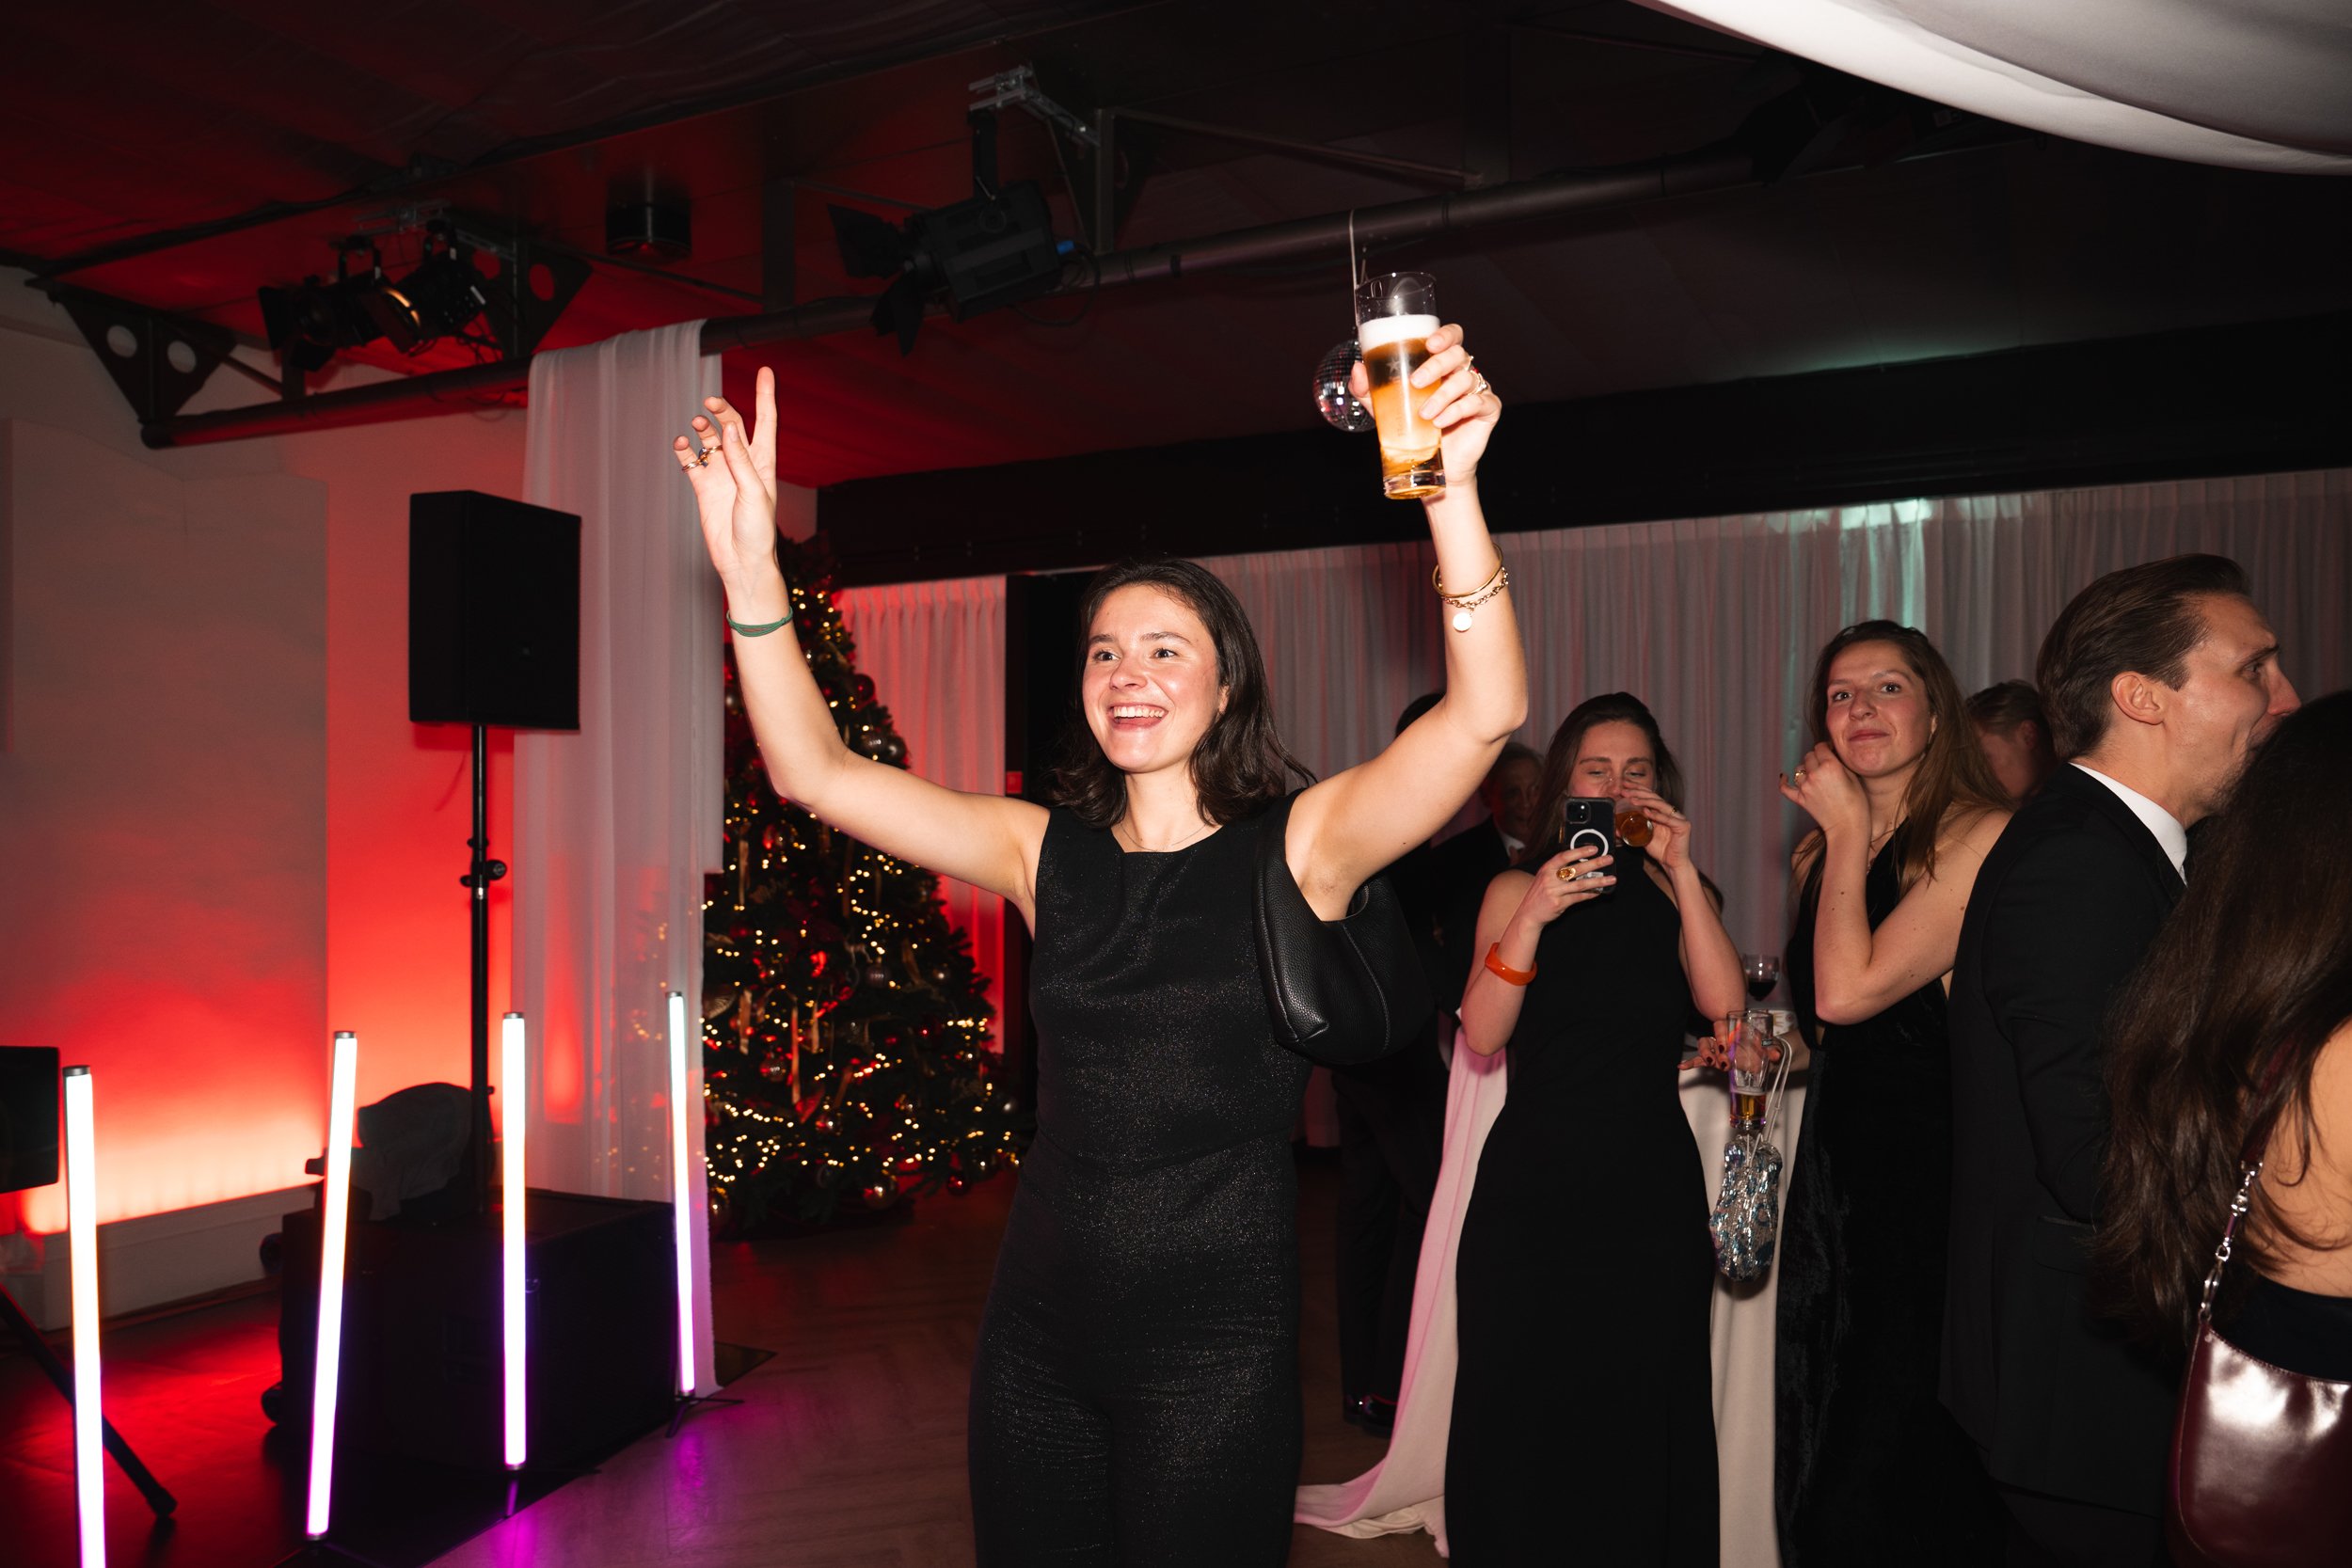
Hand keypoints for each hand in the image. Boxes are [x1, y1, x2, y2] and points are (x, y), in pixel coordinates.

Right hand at [673, 367, 780, 590]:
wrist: (741, 561)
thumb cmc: (758, 531)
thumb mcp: (754, 493)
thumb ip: (741, 460)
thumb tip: (731, 428)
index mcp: (763, 462)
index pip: (766, 421)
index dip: (765, 396)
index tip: (765, 370)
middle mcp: (742, 464)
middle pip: (732, 424)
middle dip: (722, 409)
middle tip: (709, 402)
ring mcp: (722, 474)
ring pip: (710, 440)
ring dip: (703, 428)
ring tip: (697, 425)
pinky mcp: (704, 487)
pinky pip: (691, 461)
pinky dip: (684, 450)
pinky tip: (681, 444)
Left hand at [1348, 322, 1499, 482]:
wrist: (1432, 464)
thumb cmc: (1412, 429)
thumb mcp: (1385, 407)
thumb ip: (1370, 389)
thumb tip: (1358, 368)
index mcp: (1443, 365)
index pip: (1452, 338)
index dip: (1446, 335)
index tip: (1430, 343)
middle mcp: (1462, 373)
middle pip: (1458, 354)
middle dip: (1436, 365)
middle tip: (1415, 382)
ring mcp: (1478, 390)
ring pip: (1466, 378)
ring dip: (1442, 395)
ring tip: (1424, 414)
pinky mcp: (1488, 410)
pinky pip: (1478, 402)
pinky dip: (1457, 410)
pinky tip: (1441, 422)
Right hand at [1517, 845, 1614, 928]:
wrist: (1529, 914)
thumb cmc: (1539, 894)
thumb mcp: (1544, 877)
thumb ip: (1558, 870)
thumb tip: (1582, 863)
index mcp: (1546, 868)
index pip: (1564, 856)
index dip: (1580, 851)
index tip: (1594, 849)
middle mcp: (1549, 879)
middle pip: (1576, 869)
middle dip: (1595, 863)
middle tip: (1609, 860)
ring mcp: (1554, 891)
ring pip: (1581, 884)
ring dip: (1598, 881)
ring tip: (1611, 879)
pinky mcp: (1559, 903)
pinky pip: (1578, 897)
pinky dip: (1590, 894)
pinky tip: (1599, 892)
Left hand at [1619, 786, 1691, 874]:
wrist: (1672, 863)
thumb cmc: (1660, 850)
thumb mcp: (1643, 837)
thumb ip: (1633, 831)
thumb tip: (1617, 829)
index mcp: (1662, 813)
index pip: (1650, 797)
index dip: (1637, 790)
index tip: (1624, 786)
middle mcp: (1671, 813)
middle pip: (1654, 797)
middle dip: (1638, 791)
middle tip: (1625, 789)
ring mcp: (1679, 818)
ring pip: (1661, 805)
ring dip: (1646, 801)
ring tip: (1633, 799)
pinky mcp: (1684, 826)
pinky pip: (1669, 819)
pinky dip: (1658, 815)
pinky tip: (1647, 812)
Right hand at [1679, 1033, 1782, 1073]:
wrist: (1759, 1056)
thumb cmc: (1760, 1050)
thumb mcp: (1767, 1051)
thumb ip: (1771, 1052)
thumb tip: (1776, 1055)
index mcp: (1733, 1033)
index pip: (1723, 1031)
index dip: (1721, 1038)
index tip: (1725, 1048)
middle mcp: (1722, 1039)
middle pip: (1710, 1039)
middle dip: (1712, 1051)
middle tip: (1722, 1062)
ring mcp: (1716, 1048)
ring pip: (1704, 1046)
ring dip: (1705, 1055)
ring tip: (1711, 1063)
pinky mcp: (1713, 1059)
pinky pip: (1699, 1059)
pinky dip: (1690, 1063)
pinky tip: (1682, 1066)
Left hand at [1778, 741, 1867, 838]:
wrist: (1848, 826)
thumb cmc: (1856, 804)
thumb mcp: (1853, 777)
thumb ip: (1840, 764)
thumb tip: (1832, 755)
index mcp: (1830, 766)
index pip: (1820, 747)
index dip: (1825, 747)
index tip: (1828, 750)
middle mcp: (1815, 774)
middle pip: (1809, 756)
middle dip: (1816, 757)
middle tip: (1824, 763)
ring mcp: (1805, 787)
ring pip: (1799, 769)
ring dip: (1806, 769)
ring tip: (1814, 773)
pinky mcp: (1800, 798)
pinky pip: (1785, 787)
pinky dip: (1784, 782)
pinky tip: (1785, 777)